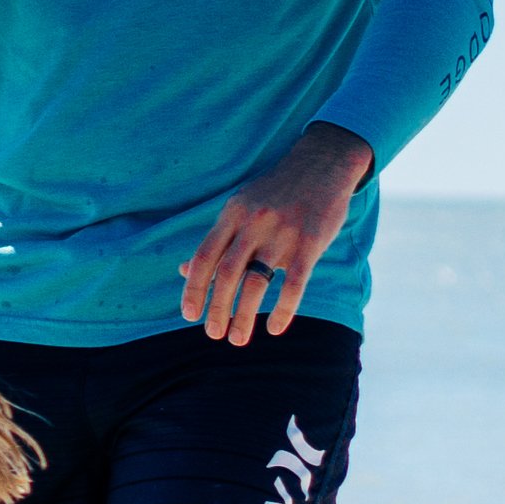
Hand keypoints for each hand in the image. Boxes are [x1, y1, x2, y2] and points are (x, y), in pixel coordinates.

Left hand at [180, 122, 374, 345]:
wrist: (322, 164)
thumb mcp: (239, 206)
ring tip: (237, 339)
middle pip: (226, 273)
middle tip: (213, 334)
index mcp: (232, 215)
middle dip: (217, 308)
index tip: (189, 315)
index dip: (193, 288)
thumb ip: (216, 239)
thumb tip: (182, 270)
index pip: (203, 257)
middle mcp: (253, 225)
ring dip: (244, 315)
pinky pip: (294, 283)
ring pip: (256, 282)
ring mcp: (282, 234)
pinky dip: (283, 309)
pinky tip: (275, 328)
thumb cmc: (275, 191)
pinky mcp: (311, 243)